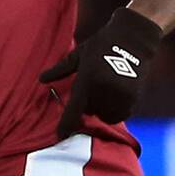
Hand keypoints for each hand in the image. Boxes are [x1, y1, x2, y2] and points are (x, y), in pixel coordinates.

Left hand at [39, 7, 161, 139]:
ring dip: (103, 109)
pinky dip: (117, 110)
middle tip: (93, 89)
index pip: (74, 110)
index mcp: (87, 79)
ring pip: (106, 115)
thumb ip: (60, 69)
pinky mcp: (133, 98)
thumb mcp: (79, 54)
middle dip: (89, 105)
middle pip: (90, 112)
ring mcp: (119, 95)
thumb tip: (41, 79)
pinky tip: (117, 95)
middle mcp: (103, 90)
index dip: (66, 126)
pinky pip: (121, 115)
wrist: (133, 39)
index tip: (61, 136)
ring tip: (106, 92)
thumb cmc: (102, 44)